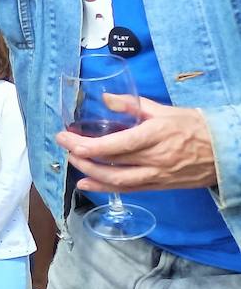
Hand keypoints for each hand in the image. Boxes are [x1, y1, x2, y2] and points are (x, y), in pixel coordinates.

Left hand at [59, 96, 217, 191]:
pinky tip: (87, 184)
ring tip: (72, 163)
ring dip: (90, 174)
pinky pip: (128, 189)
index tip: (68, 139)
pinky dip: (105, 188)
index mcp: (155, 135)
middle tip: (63, 147)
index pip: (117, 145)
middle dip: (83, 157)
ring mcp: (157, 175)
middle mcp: (155, 158)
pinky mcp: (159, 186)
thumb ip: (132, 105)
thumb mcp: (164, 110)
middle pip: (112, 163)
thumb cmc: (195, 126)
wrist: (226, 151)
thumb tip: (105, 98)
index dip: (90, 146)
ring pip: (118, 180)